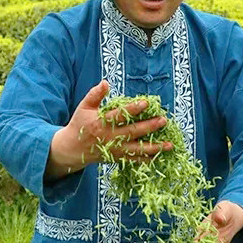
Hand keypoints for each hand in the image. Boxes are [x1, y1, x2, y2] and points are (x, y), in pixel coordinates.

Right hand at [45, 80, 172, 179]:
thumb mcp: (84, 107)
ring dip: (154, 148)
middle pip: (133, 132)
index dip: (133, 109)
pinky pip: (134, 160)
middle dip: (149, 127)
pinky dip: (147, 159)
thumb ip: (95, 94)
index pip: (119, 115)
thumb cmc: (80, 124)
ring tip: (170, 145)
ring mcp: (115, 150)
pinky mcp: (117, 157)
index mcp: (100, 123)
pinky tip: (161, 156)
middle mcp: (109, 137)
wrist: (72, 149)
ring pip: (137, 149)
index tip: (146, 103)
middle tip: (164, 120)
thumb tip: (106, 82)